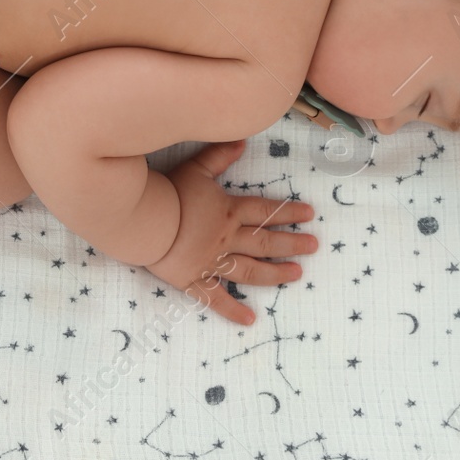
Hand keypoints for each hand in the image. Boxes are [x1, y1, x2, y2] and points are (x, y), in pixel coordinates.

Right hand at [144, 140, 317, 325]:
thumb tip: (242, 140)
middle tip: (314, 246)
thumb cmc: (169, 193)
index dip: (288, 212)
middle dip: (292, 243)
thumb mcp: (196, 169)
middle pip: (265, 241)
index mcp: (229, 212)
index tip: (309, 214)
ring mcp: (212, 262)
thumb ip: (219, 156)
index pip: (265, 211)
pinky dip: (233, 310)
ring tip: (297, 274)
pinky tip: (250, 320)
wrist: (145, 222)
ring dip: (275, 273)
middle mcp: (227, 239)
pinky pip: (216, 299)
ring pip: (251, 270)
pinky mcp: (193, 280)